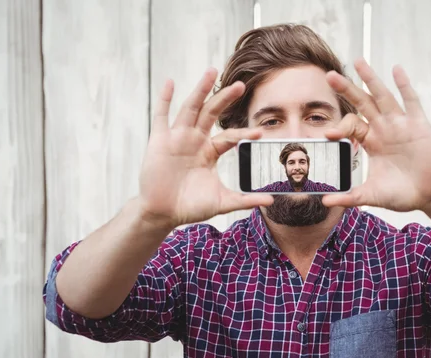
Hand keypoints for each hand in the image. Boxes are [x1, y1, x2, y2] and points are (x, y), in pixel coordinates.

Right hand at [138, 68, 273, 226]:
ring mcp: (177, 138)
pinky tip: (170, 82)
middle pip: (212, 113)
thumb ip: (245, 200)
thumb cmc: (190, 206)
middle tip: (241, 85)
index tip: (260, 133)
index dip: (243, 134)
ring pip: (191, 108)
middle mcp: (195, 140)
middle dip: (225, 99)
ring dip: (200, 89)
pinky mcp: (159, 141)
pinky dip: (164, 99)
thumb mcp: (221, 202)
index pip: (230, 137)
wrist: (163, 213)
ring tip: (211, 70)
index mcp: (210, 152)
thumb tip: (271, 200)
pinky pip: (161, 116)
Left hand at [322, 58, 430, 212]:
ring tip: (358, 61)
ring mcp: (401, 125)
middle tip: (330, 76)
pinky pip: (411, 101)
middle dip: (347, 89)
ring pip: (383, 96)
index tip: (329, 134)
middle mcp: (384, 129)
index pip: (352, 125)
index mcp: (371, 142)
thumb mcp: (372, 196)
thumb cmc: (402, 195)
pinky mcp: (419, 125)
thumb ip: (350, 197)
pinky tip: (396, 69)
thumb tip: (324, 202)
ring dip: (370, 79)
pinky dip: (404, 85)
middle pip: (362, 103)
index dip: (340, 127)